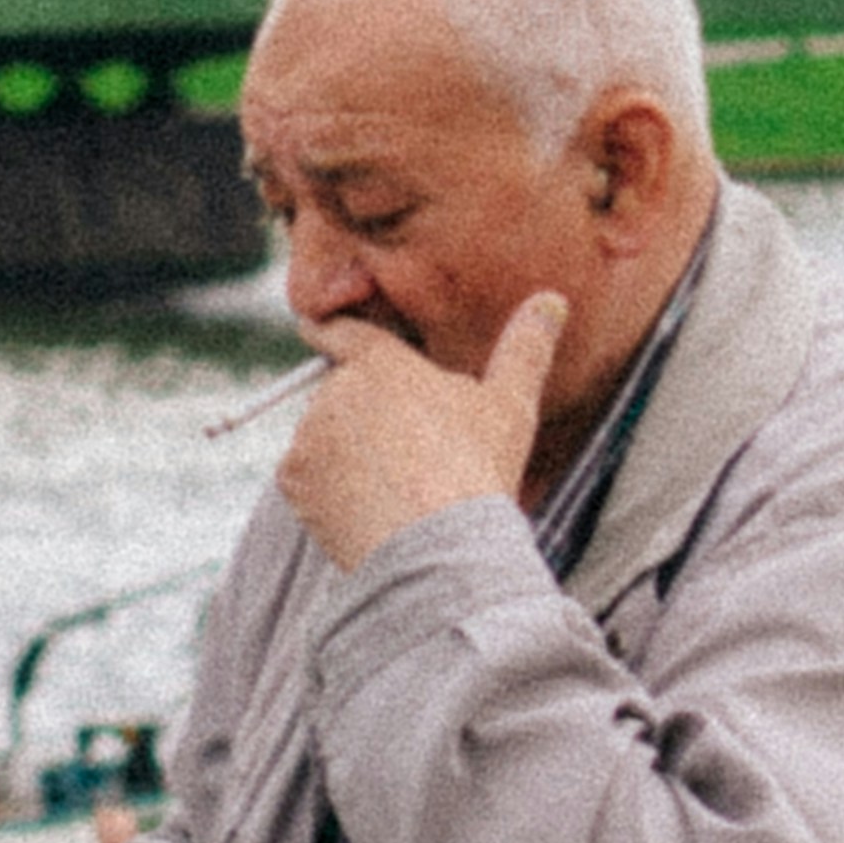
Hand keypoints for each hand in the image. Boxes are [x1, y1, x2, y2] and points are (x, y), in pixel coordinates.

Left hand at [276, 290, 566, 570]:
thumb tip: (552, 299)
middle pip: (340, 397)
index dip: (331, 331)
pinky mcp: (291, 477)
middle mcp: (335, 390)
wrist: (437, 543)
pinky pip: (304, 480)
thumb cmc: (479, 471)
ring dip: (346, 457)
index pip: (344, 333)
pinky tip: (365, 509)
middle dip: (363, 418)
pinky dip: (325, 494)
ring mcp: (308, 433)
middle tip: (408, 456)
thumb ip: (525, 348)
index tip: (316, 328)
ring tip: (394, 490)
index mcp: (382, 363)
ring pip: (322, 440)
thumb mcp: (511, 405)